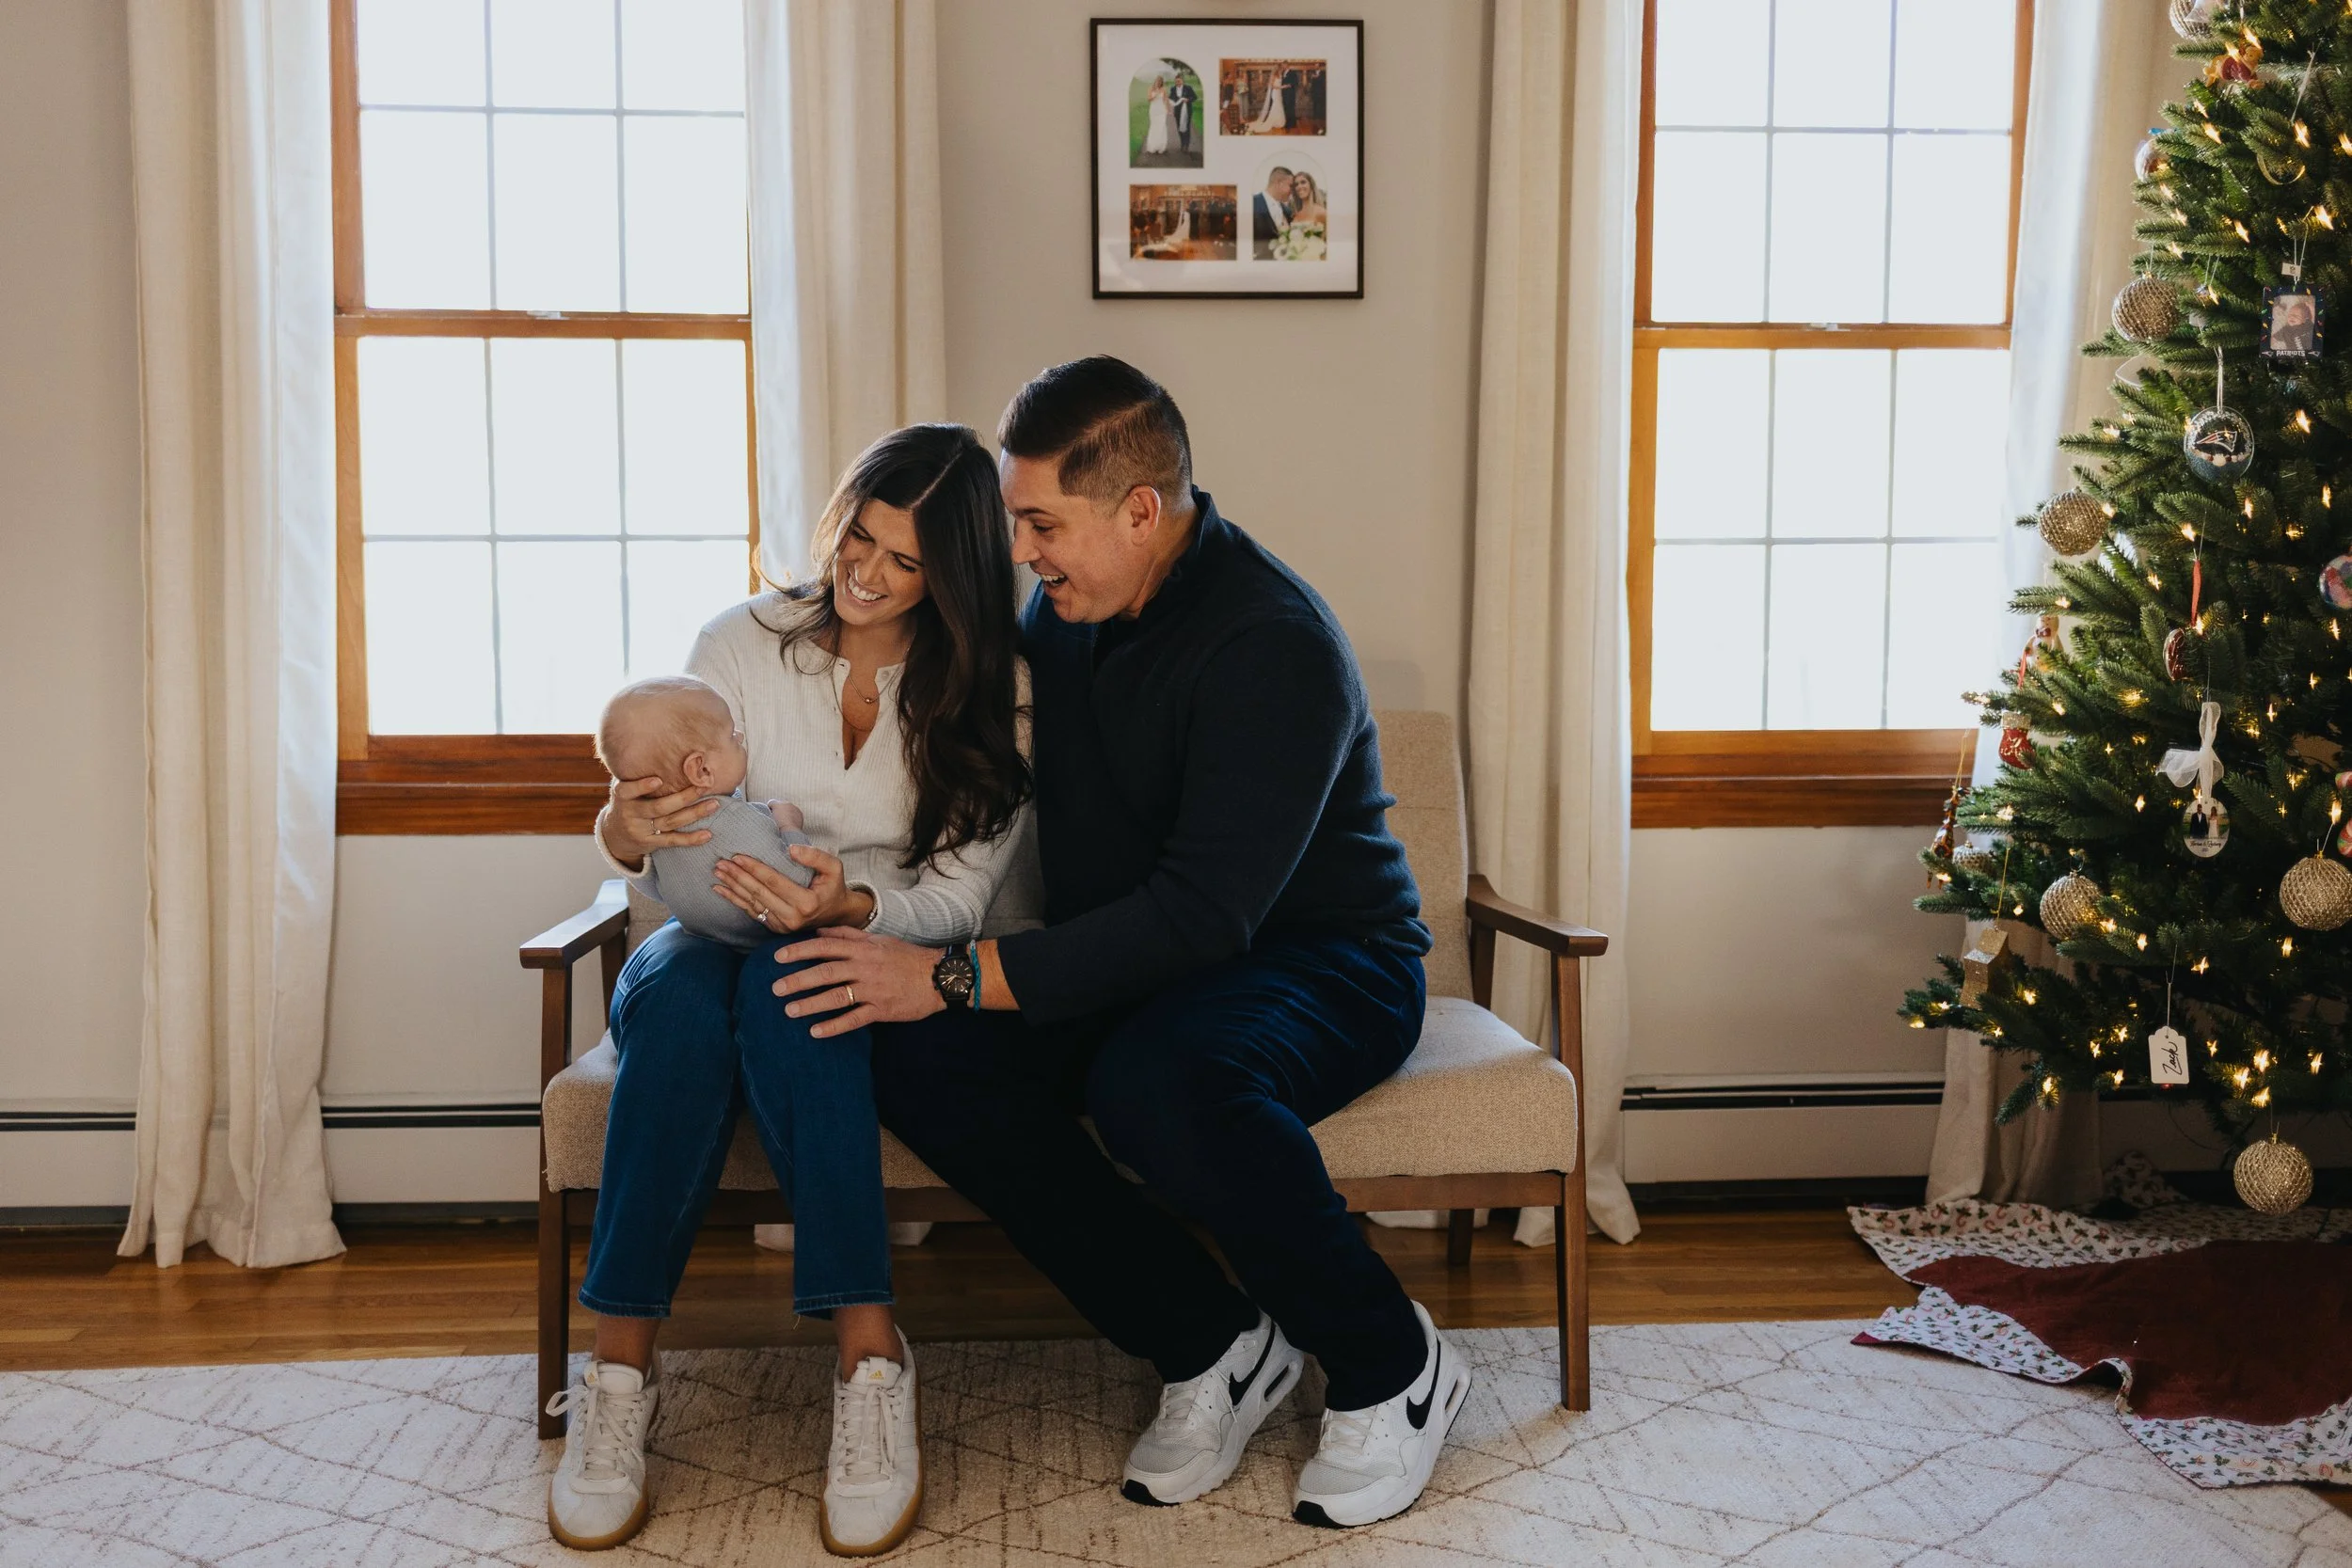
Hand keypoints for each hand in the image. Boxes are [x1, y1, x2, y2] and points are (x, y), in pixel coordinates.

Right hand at [598, 775, 719, 870]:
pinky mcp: (650, 843)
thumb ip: (639, 773)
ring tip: (714, 804)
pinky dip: (691, 839)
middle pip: (658, 807)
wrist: (616, 834)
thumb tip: (668, 749)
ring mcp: (640, 830)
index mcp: (622, 796)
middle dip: (683, 798)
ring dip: (694, 814)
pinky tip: (707, 834)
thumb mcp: (626, 787)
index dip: (642, 786)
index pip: (628, 790)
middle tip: (704, 786)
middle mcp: (630, 813)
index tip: (658, 780)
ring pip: (670, 822)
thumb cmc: (629, 800)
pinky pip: (673, 841)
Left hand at [711, 844, 865, 934]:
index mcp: (806, 902)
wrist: (837, 914)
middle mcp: (792, 917)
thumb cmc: (833, 886)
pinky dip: (734, 900)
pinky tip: (720, 890)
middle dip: (738, 876)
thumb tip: (791, 849)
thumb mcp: (834, 867)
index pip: (774, 882)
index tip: (738, 856)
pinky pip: (751, 912)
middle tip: (720, 862)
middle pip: (759, 893)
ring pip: (751, 903)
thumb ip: (816, 856)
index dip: (755, 868)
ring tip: (717, 872)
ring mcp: (782, 926)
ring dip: (732, 887)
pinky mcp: (775, 928)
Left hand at [773, 928, 946, 1038]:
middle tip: (775, 988)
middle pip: (825, 972)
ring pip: (836, 997)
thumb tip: (820, 932)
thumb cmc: (907, 957)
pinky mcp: (881, 1010)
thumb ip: (848, 935)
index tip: (778, 958)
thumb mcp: (879, 940)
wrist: (938, 977)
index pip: (825, 947)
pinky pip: (854, 1019)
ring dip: (810, 1004)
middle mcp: (865, 968)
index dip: (800, 951)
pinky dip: (834, 1026)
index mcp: (863, 949)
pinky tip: (815, 1032)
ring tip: (789, 1011)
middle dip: (798, 980)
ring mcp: (873, 990)